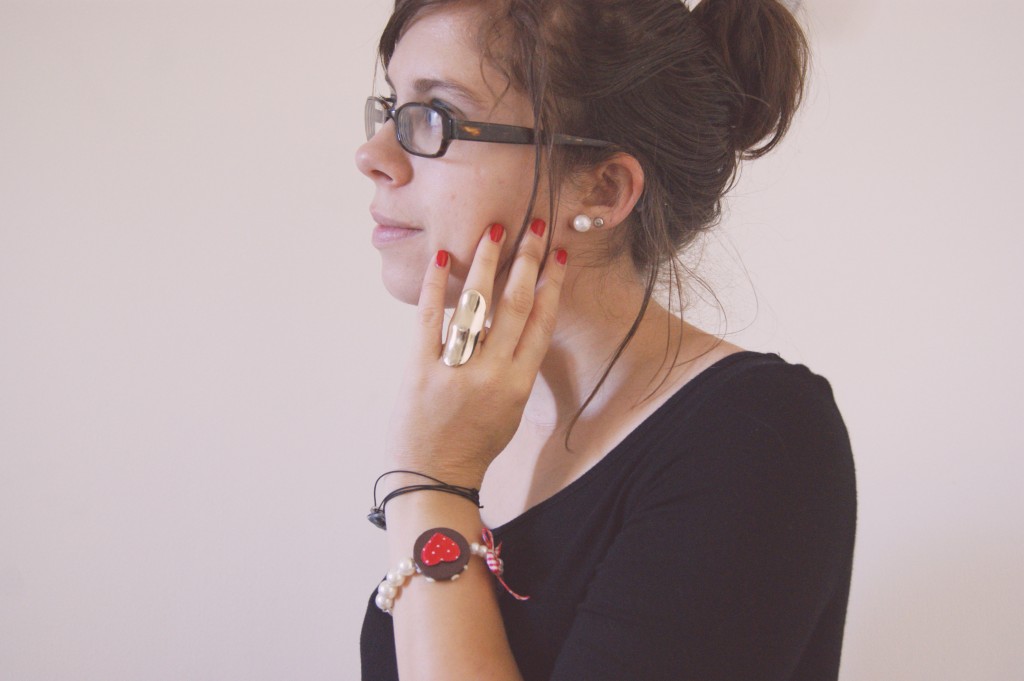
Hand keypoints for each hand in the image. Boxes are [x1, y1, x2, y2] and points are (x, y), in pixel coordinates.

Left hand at [385, 220, 567, 486]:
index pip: (542, 322)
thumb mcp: (508, 408)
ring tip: (494, 230)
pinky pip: (429, 319)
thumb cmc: (473, 444)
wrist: (432, 477)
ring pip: (478, 305)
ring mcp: (456, 371)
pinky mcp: (420, 370)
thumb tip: (516, 321)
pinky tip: (441, 257)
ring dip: (486, 263)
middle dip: (527, 261)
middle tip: (534, 226)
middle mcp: (493, 374)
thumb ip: (513, 367)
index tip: (558, 254)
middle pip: (517, 305)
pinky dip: (435, 286)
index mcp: (519, 383)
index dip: (553, 284)